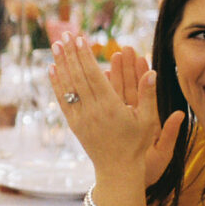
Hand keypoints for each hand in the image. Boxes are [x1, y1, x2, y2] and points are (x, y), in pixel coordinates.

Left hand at [50, 34, 181, 185]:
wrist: (118, 170)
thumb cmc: (137, 145)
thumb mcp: (149, 121)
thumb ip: (149, 95)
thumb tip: (152, 72)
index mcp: (111, 107)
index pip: (94, 75)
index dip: (86, 56)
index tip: (80, 39)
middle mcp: (92, 111)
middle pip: (78, 77)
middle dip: (71, 54)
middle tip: (65, 35)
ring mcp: (81, 118)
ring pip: (68, 87)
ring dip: (61, 64)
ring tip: (56, 46)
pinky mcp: (74, 124)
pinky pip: (63, 101)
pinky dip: (56, 84)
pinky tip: (52, 70)